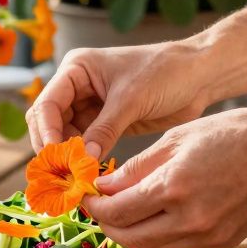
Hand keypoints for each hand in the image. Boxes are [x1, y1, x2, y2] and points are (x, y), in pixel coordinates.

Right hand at [27, 41, 213, 157]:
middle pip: (49, 121)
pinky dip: (84, 159)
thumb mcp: (131, 99)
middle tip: (62, 174)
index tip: (56, 157)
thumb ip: (104, 129)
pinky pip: (85, 144)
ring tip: (75, 179)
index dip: (47, 131)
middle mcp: (77, 86)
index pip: (48, 103)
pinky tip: (88, 174)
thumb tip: (82, 160)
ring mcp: (90, 106)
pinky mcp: (105, 123)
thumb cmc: (165, 72)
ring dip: (67, 156)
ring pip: (64, 136)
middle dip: (53, 147)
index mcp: (77, 69)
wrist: (199, 76)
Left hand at [82, 105, 246, 247]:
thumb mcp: (178, 138)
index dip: (94, 205)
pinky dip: (157, 239)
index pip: (116, 211)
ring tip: (123, 212)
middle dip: (106, 224)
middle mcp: (189, 219)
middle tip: (98, 206)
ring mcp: (208, 236)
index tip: (86, 194)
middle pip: (128, 238)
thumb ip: (137, 167)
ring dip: (129, 235)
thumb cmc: (236, 133)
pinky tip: (153, 218)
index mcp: (174, 187)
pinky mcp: (224, 243)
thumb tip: (104, 185)